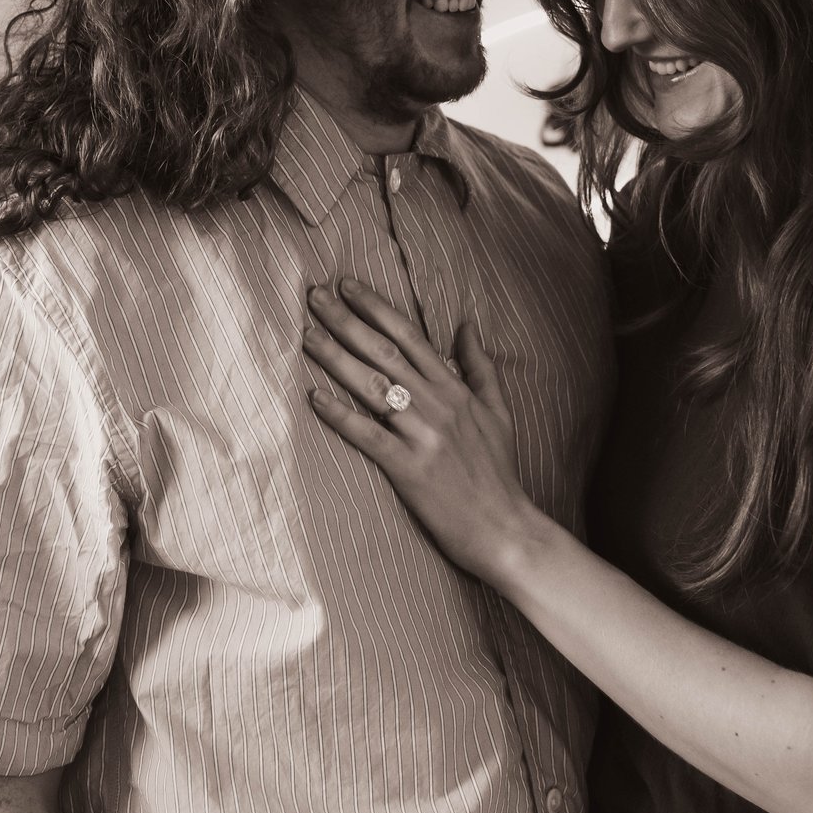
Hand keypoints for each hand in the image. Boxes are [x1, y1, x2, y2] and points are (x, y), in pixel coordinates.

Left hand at [302, 279, 548, 585]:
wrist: (505, 528)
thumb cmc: (498, 472)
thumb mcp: (498, 411)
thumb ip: (479, 366)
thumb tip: (467, 323)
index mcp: (455, 389)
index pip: (410, 337)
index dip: (376, 308)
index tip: (346, 285)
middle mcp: (438, 405)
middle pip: (384, 353)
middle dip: (346, 321)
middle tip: (314, 295)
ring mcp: (423, 436)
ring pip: (372, 387)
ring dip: (336, 358)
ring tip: (306, 335)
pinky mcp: (409, 469)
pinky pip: (368, 436)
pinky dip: (340, 415)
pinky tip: (314, 397)